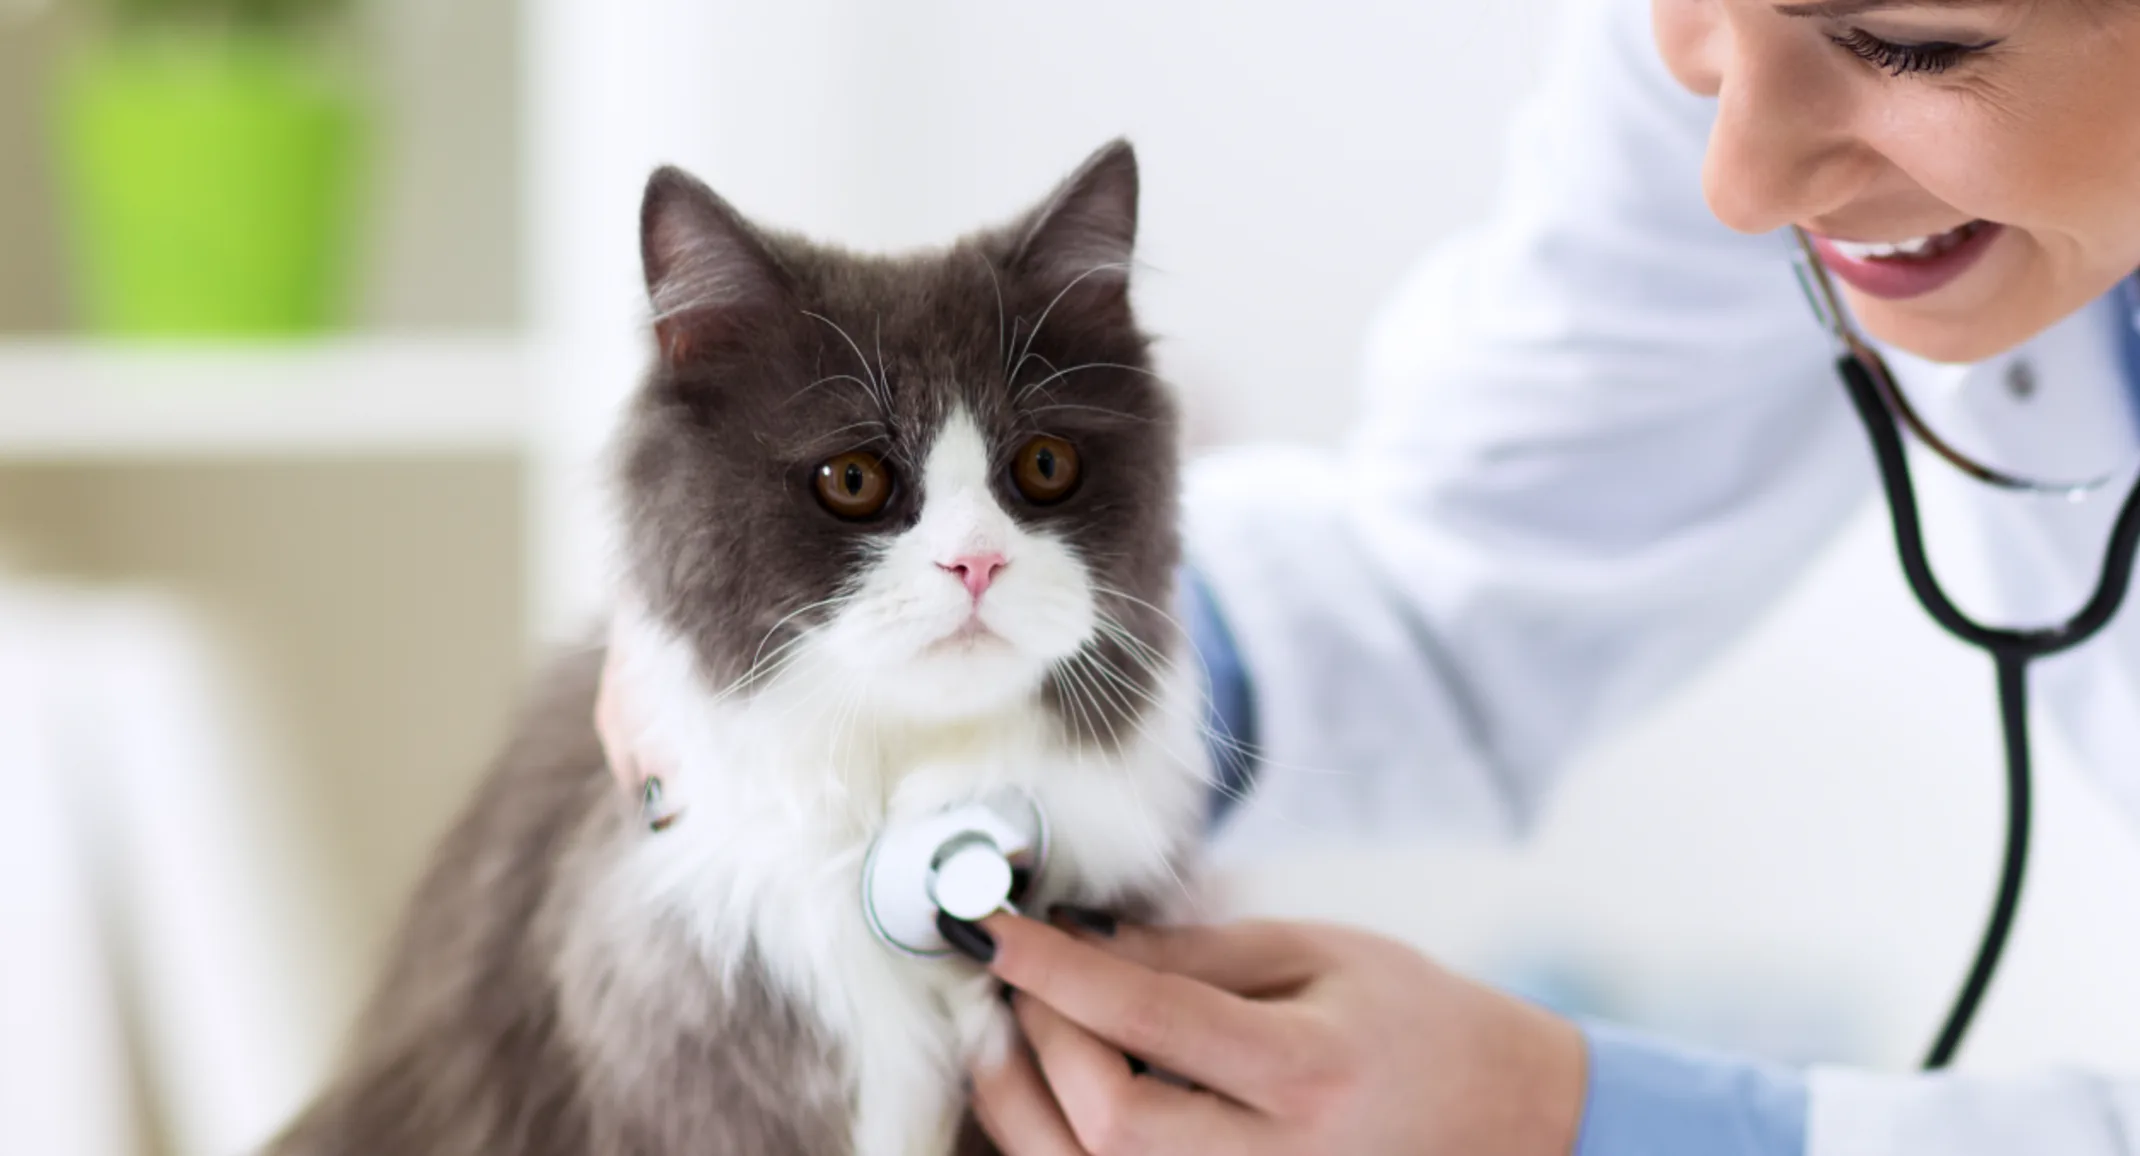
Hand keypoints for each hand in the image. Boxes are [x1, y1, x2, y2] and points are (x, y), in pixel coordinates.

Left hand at [968, 912, 1584, 1155]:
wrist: (1514, 1125)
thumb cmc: (1416, 1024)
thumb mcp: (1320, 956)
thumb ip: (1196, 952)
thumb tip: (1076, 940)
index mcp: (1310, 1070)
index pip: (1149, 1019)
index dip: (1054, 972)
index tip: (992, 927)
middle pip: (1108, 1122)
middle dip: (1035, 1043)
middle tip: (1009, 981)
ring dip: (1024, 1104)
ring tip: (1010, 1033)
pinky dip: (1060, 1146)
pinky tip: (1046, 1094)